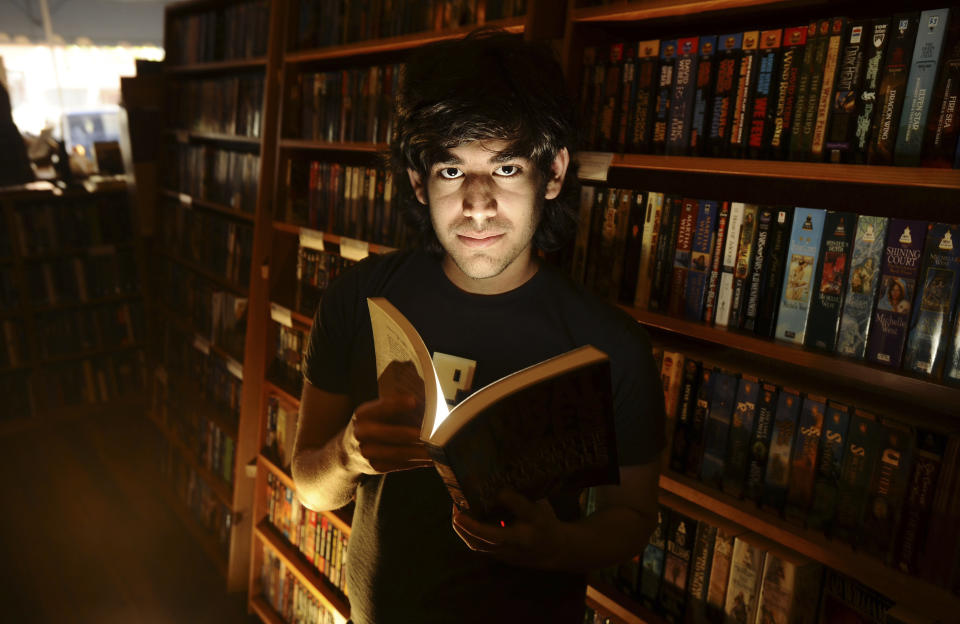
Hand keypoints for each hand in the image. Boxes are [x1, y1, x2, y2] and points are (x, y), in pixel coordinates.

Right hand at [344, 393, 432, 473]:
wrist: (347, 452)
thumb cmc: (370, 426)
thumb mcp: (374, 413)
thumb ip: (393, 409)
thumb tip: (424, 404)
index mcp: (363, 414)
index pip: (380, 407)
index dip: (397, 404)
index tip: (414, 401)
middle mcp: (361, 432)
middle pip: (389, 434)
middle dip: (411, 433)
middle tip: (431, 433)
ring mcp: (367, 452)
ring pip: (398, 452)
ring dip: (420, 451)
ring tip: (438, 448)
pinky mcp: (376, 467)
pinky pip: (400, 464)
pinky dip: (418, 462)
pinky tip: (432, 458)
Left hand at [451, 490, 566, 569]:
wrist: (555, 549)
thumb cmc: (546, 526)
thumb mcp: (537, 511)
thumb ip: (517, 502)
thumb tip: (497, 492)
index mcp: (517, 540)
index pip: (490, 535)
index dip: (472, 525)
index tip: (459, 513)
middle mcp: (505, 551)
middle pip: (475, 543)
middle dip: (461, 525)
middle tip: (455, 504)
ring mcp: (500, 555)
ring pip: (475, 545)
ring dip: (463, 529)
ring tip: (459, 508)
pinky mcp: (497, 554)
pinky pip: (479, 545)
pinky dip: (470, 532)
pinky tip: (468, 516)